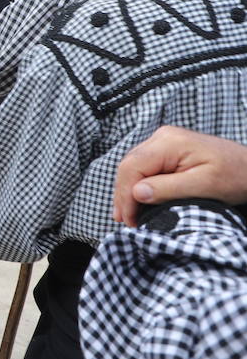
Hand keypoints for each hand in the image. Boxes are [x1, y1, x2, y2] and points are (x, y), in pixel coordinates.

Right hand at [112, 126, 246, 225]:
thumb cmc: (237, 174)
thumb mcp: (204, 185)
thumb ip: (168, 188)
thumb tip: (136, 193)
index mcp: (169, 142)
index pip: (132, 167)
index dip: (125, 195)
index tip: (129, 219)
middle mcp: (162, 137)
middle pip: (128, 166)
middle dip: (123, 195)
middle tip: (125, 221)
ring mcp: (164, 142)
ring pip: (133, 166)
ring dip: (128, 191)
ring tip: (127, 214)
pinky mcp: (167, 150)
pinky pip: (143, 167)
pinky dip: (137, 184)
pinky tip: (137, 200)